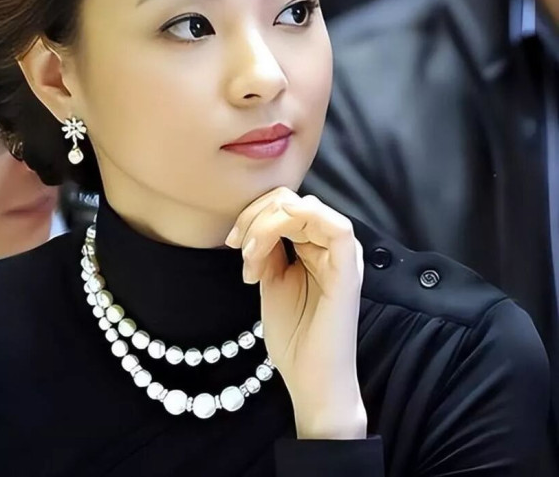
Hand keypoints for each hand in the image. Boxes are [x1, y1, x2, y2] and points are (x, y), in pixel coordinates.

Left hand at [225, 187, 366, 439]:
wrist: (309, 378)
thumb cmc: (294, 333)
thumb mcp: (271, 279)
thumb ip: (268, 247)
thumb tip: (255, 223)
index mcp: (315, 244)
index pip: (286, 204)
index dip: (254, 213)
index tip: (232, 241)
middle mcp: (331, 243)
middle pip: (291, 201)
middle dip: (254, 218)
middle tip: (238, 249)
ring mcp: (343, 255)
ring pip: (304, 207)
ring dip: (266, 226)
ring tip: (251, 261)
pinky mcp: (349, 270)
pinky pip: (337, 228)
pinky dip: (297, 223)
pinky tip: (270, 243)